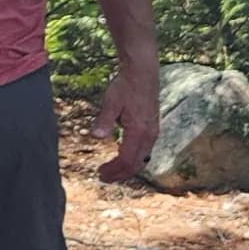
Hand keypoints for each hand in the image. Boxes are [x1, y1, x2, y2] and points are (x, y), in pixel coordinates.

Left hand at [93, 48, 162, 182]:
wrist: (142, 72)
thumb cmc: (126, 86)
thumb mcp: (111, 102)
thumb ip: (104, 121)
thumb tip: (96, 137)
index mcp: (139, 131)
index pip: (127, 160)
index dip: (114, 170)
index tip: (100, 174)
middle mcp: (149, 134)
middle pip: (136, 164)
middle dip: (120, 173)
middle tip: (103, 177)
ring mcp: (153, 131)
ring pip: (142, 158)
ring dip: (127, 167)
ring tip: (112, 169)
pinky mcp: (152, 127)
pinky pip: (145, 150)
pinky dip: (133, 158)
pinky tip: (122, 155)